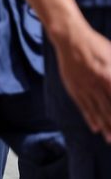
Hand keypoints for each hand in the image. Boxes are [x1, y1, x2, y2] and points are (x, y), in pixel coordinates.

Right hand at [54, 25, 110, 141]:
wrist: (70, 39)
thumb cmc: (95, 44)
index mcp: (109, 75)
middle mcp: (97, 85)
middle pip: (110, 109)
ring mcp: (84, 88)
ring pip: (97, 111)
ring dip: (105, 127)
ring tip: (110, 139)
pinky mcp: (74, 89)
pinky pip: (83, 107)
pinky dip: (90, 118)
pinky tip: (95, 128)